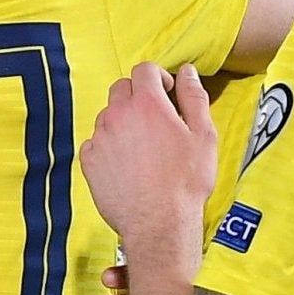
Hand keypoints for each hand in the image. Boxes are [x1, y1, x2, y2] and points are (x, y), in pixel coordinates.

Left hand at [80, 63, 216, 276]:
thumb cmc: (185, 183)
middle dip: (138, 96)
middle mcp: (117, 115)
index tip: (167, 93)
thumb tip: (187, 72)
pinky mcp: (89, 161)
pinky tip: (127, 164)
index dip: (158, 77)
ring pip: (108, 115)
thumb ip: (194, 97)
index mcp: (147, 104)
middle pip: (122, 88)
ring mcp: (100, 138)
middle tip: (156, 119)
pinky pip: (96, 142)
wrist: (159, 224)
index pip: (144, 70)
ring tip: (143, 147)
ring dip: (123, 122)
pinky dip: (109, 146)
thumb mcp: (204, 135)